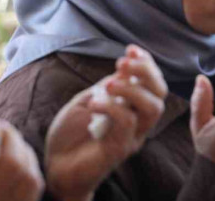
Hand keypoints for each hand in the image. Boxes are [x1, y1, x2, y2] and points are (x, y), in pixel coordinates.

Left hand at [43, 45, 167, 200]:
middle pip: (160, 94)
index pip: (152, 83)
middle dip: (146, 72)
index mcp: (132, 107)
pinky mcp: (119, 149)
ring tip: (108, 83)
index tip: (131, 49)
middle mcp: (138, 122)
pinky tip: (93, 104)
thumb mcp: (88, 100)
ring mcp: (131, 136)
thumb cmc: (71, 133)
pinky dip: (111, 107)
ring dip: (131, 89)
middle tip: (122, 62)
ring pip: (151, 108)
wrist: (55, 166)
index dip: (147, 63)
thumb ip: (107, 87)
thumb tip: (124, 67)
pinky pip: (127, 123)